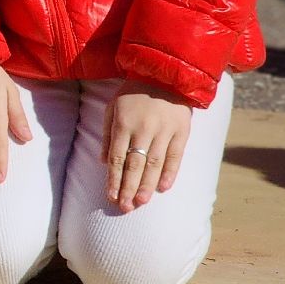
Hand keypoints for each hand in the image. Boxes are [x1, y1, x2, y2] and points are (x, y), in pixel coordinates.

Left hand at [102, 81, 191, 212]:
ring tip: (141, 203)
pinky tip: (163, 188)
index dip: (114, 179)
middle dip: (129, 188)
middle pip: (135, 165)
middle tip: (125, 207)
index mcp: (123, 124)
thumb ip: (107, 134)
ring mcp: (164, 131)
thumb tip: (103, 162)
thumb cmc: (133, 94)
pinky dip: (170, 173)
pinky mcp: (182, 132)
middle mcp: (143, 130)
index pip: (117, 158)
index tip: (110, 196)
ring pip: (154, 164)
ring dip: (147, 186)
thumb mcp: (113, 108)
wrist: (166, 76)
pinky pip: (175, 157)